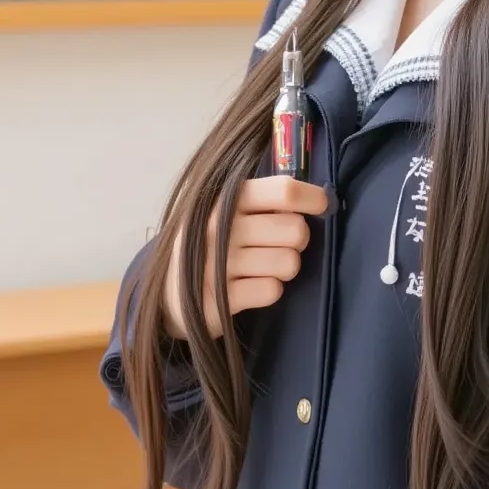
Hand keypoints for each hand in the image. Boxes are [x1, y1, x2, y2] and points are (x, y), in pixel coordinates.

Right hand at [161, 176, 328, 340]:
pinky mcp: (219, 298)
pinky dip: (269, 289)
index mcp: (226, 197)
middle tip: (279, 244)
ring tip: (263, 266)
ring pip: (289, 263)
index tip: (320, 206)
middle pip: (296, 230)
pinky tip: (251, 285)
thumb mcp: (227, 209)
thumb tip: (320, 198)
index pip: (284, 190)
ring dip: (284, 267)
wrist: (168, 290)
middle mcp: (219, 227)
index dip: (313, 197)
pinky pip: (273, 290)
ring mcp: (217, 264)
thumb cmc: (211, 242)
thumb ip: (266, 199)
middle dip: (297, 240)